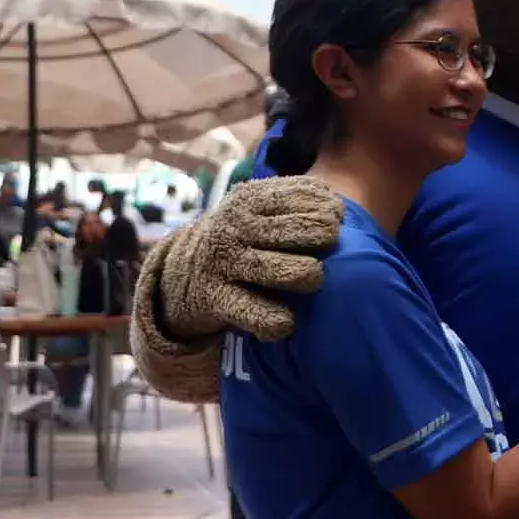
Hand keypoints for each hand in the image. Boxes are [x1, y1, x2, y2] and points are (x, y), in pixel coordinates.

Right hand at [157, 178, 342, 341]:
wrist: (180, 277)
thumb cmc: (240, 239)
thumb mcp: (257, 208)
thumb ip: (297, 198)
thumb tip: (339, 208)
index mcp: (250, 199)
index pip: (310, 197)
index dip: (331, 212)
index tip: (333, 222)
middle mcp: (236, 228)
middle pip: (308, 230)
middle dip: (327, 241)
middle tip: (322, 250)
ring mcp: (226, 263)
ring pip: (293, 271)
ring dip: (310, 276)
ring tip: (309, 279)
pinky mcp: (218, 300)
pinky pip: (264, 316)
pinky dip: (280, 321)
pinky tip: (285, 319)